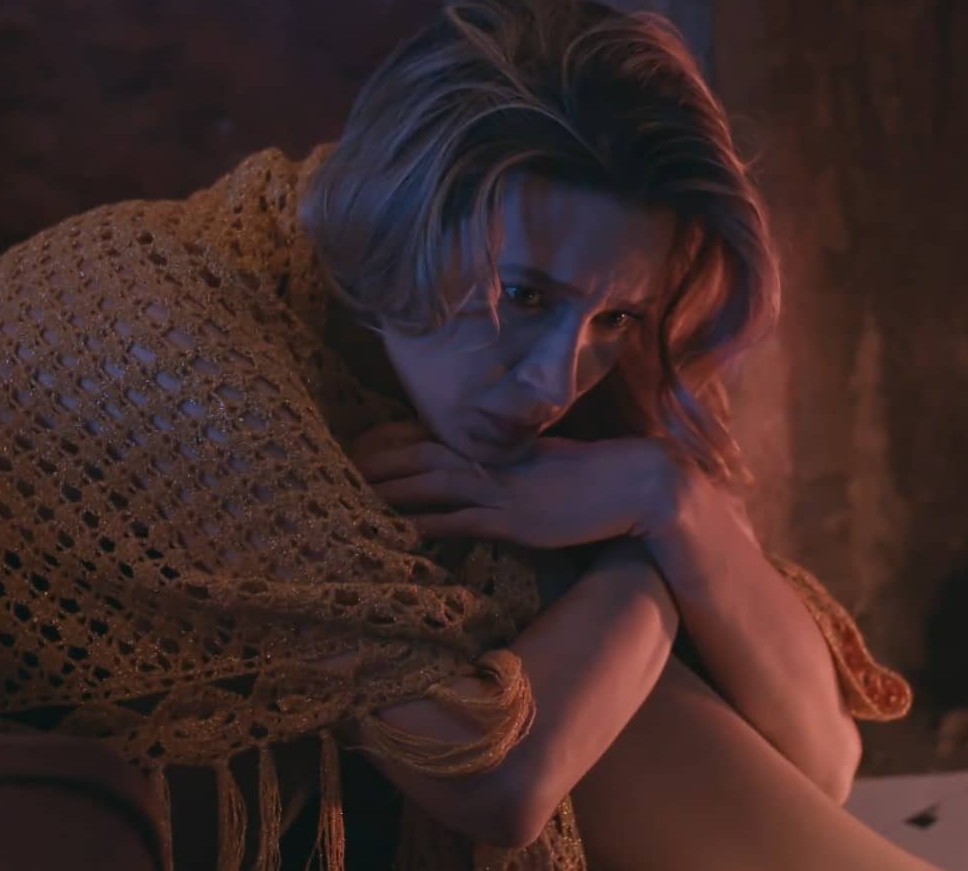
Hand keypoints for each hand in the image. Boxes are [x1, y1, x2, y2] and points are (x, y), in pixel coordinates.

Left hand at [351, 432, 682, 549]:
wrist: (633, 483)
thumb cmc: (592, 476)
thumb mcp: (541, 464)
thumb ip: (506, 464)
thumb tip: (479, 473)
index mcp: (496, 445)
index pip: (430, 436)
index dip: (389, 442)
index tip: (358, 449)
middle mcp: (491, 462)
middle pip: (418, 455)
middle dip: (375, 463)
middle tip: (334, 471)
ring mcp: (501, 489)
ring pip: (431, 482)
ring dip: (390, 489)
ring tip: (351, 497)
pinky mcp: (514, 519)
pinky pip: (460, 520)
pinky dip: (427, 524)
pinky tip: (398, 531)